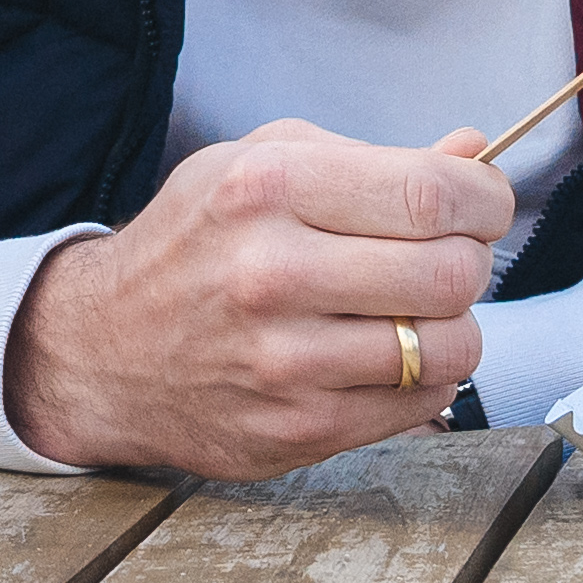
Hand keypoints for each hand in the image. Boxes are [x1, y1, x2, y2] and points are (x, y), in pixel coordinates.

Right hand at [0, 118, 508, 478]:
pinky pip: (421, 404)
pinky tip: (383, 355)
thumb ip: (369, 158)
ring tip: (413, 312)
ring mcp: (286, 361)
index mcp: (268, 187)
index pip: (432, 192)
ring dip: (452, 327)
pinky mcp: (298, 429)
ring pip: (451, 347)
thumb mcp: (257, 163)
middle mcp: (273, 273)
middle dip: (469, 260)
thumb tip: (474, 153)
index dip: (485, 199)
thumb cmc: (193, 244)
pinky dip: (423, 378)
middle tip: (445, 258)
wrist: (98, 350)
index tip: (484, 205)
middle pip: (452, 272)